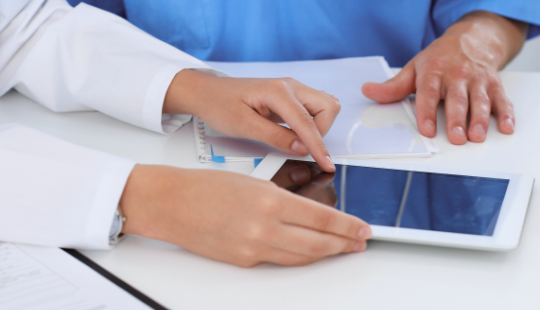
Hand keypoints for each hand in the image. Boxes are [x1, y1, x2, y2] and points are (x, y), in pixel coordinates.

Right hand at [119, 165, 371, 266]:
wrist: (171, 204)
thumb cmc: (207, 186)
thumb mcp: (255, 181)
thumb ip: (286, 200)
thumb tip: (314, 216)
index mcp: (270, 201)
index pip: (322, 218)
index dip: (348, 227)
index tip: (363, 228)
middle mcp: (264, 228)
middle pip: (318, 243)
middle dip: (344, 244)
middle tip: (360, 242)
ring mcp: (254, 248)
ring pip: (302, 257)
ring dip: (326, 253)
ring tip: (342, 248)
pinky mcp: (244, 261)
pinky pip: (281, 261)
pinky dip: (300, 257)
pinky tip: (310, 252)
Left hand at [164, 70, 338, 171]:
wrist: (208, 92)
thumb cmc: (219, 104)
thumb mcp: (244, 126)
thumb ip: (275, 137)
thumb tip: (301, 148)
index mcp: (277, 91)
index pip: (307, 123)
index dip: (319, 147)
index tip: (326, 163)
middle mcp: (290, 86)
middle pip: (328, 107)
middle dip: (321, 131)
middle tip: (301, 146)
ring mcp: (292, 89)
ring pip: (325, 105)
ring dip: (319, 126)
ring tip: (297, 138)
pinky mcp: (291, 95)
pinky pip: (315, 107)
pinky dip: (314, 121)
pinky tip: (298, 131)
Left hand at [362, 11, 526, 144]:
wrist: (473, 39)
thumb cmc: (440, 58)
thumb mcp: (414, 68)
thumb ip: (394, 86)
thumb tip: (368, 91)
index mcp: (434, 71)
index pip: (428, 93)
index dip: (427, 112)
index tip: (428, 130)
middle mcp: (457, 75)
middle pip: (457, 99)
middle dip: (458, 118)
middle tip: (457, 138)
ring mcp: (478, 80)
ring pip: (480, 101)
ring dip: (480, 120)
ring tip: (478, 136)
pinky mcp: (495, 85)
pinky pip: (502, 100)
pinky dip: (507, 114)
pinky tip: (506, 127)